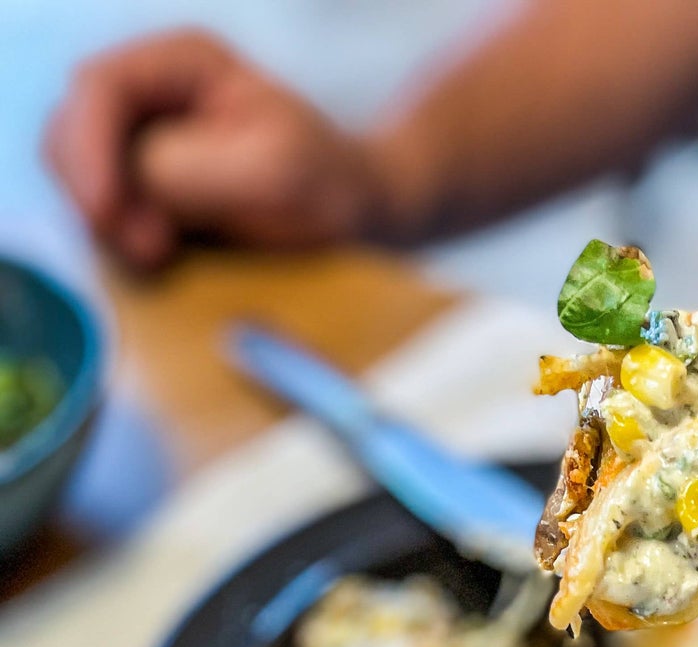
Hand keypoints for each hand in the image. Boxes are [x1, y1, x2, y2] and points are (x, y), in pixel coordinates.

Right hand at [43, 30, 386, 268]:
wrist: (356, 221)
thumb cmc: (328, 186)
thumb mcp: (273, 173)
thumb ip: (193, 172)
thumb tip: (130, 190)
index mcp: (180, 64)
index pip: (98, 89)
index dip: (88, 150)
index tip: (107, 212)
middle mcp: (150, 98)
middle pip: (71, 134)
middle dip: (96, 194)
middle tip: (153, 249)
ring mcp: (142, 149)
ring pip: (81, 181)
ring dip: (108, 225)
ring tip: (165, 256)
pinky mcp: (147, 198)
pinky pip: (106, 218)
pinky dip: (121, 242)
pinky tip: (165, 260)